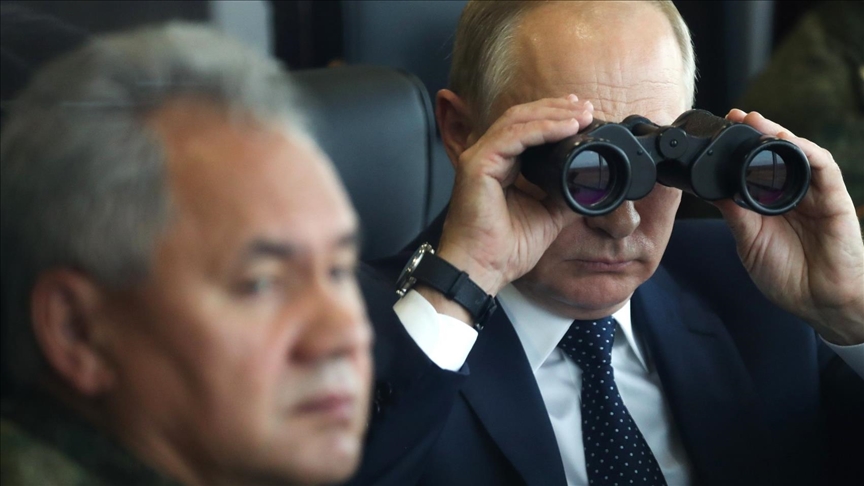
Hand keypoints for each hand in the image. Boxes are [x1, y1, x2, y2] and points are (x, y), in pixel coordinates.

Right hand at [421, 96, 592, 320]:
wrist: (485, 270)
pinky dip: (542, 129)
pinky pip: (514, 137)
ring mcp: (479, 157)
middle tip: (585, 106)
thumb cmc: (505, 249)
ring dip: (552, 114)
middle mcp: (486, 156)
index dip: (553, 116)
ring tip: (580, 113)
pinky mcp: (477, 164)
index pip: (525, 128)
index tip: (581, 113)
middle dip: (556, 108)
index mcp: (500, 165)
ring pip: (517, 120)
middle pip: (521, 117)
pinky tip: (566, 127)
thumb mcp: (548, 215)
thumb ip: (563, 194)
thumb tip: (590, 184)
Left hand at [715, 109, 863, 344]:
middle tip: (734, 116)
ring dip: (778, 133)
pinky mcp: (834, 198)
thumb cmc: (787, 276)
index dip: (737, 148)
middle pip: (775, 153)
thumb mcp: (749, 241)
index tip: (717, 132)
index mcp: (769, 202)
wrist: (820, 303)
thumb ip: (735, 214)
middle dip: (756, 132)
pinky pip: (823, 167)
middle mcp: (792, 193)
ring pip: (798, 152)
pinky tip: (789, 140)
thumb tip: (709, 189)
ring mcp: (814, 194)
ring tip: (756, 121)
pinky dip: (806, 150)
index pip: (754, 167)